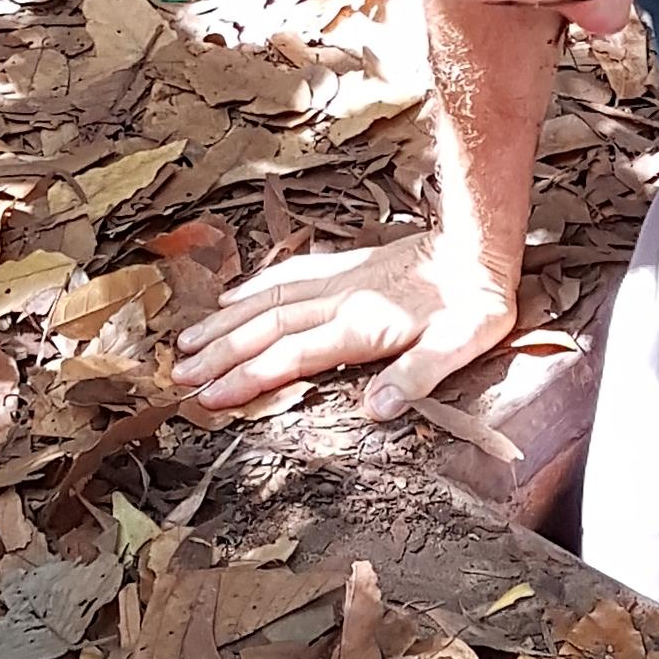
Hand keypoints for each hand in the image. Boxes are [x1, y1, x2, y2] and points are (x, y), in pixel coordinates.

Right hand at [177, 233, 519, 421]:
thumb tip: (375, 412)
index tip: (208, 397)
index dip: (246, 378)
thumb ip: (414, 378)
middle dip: (219, 354)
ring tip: (188, 342)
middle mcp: (339, 300)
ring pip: (268, 299)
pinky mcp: (345, 266)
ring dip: (226, 322)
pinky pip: (289, 274)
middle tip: (178, 378)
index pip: (289, 356)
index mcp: (360, 326)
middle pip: (265, 328)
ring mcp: (338, 280)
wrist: (480, 246)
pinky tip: (233, 297)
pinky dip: (255, 286)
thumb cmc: (474, 306)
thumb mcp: (458, 347)